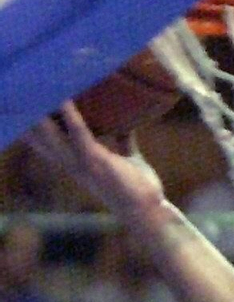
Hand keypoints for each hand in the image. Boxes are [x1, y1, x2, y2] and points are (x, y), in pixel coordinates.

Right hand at [25, 103, 167, 219]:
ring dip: (41, 113)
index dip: (32, 130)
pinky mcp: (96, 161)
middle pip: (41, 139)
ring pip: (52, 135)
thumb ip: (123, 142)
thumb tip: (126, 124)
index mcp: (77, 165)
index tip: (23, 111)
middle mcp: (74, 164)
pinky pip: (79, 133)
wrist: (148, 210)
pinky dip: (71, 115)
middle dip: (27, 120)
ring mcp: (83, 163)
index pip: (46, 145)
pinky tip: (64, 99)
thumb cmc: (139, 188)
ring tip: (34, 92)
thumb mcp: (129, 160)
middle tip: (17, 98)